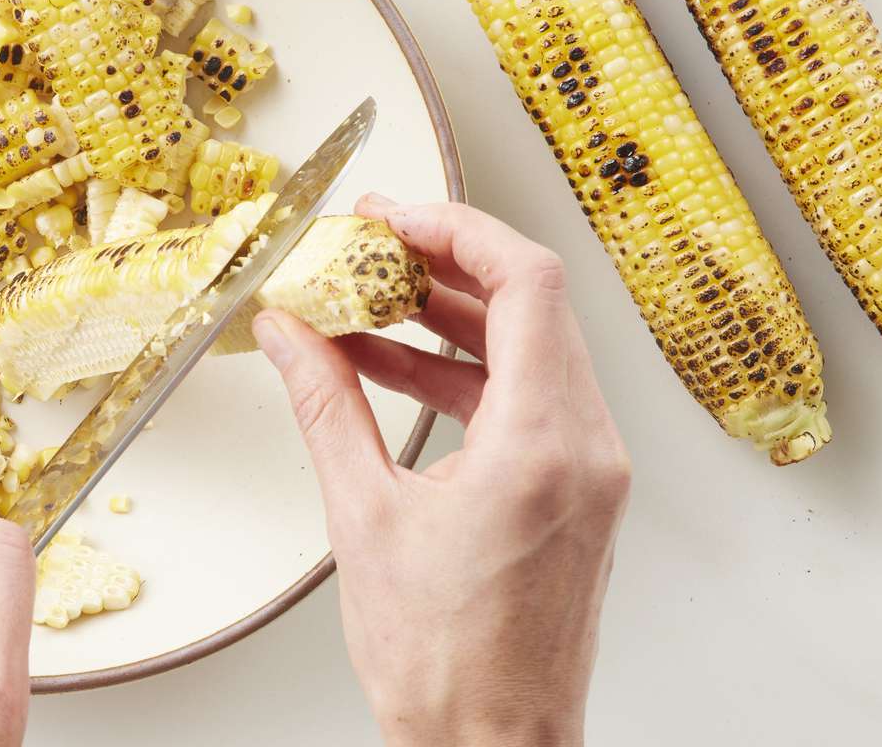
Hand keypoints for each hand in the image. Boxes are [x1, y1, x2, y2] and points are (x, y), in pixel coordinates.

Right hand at [252, 197, 630, 746]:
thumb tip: (291, 333)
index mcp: (543, 446)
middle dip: (445, 263)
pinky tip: (392, 365)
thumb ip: (326, 405)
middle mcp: (586, 447)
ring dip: (448, 317)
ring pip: (529, 347)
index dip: (456, 230)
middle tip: (372, 243)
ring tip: (367, 302)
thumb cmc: (444, 664)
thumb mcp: (364, 518)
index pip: (526, 284)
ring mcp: (590, 469)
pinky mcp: (576, 488)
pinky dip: (462, 371)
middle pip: (531, 305)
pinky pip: (525, 397)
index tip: (394, 216)